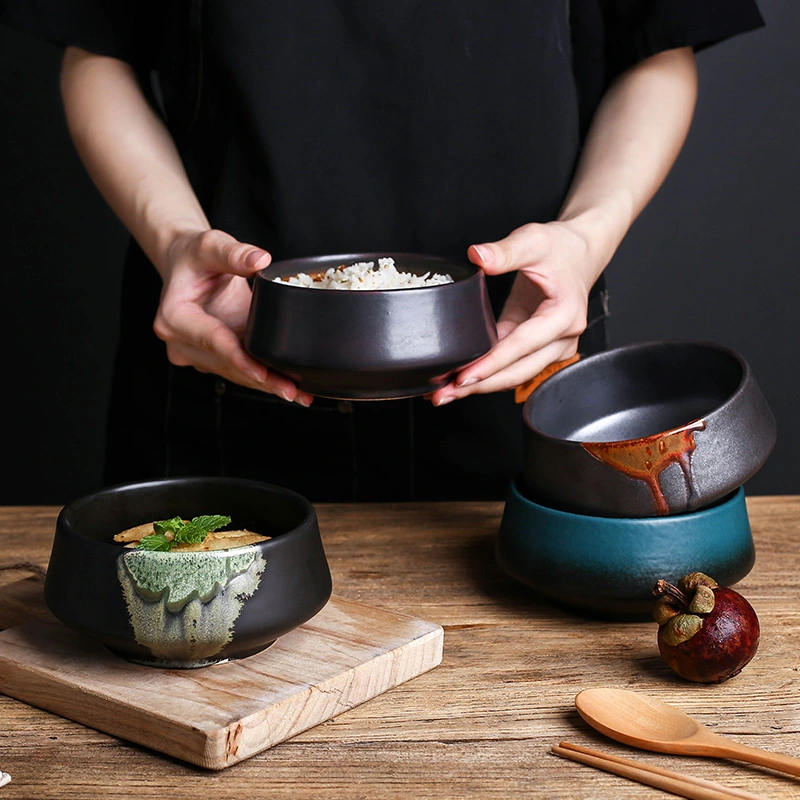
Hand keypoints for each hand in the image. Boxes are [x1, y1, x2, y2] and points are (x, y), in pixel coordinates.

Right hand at [153, 228, 313, 404]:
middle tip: (293, 392)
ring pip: (236, 373)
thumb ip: (233, 253)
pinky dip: (264, 378)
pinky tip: (290, 387)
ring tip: (300, 394)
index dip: (239, 357)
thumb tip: (260, 259)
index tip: (262, 372)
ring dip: (267, 384)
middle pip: (227, 364)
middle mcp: (182, 343)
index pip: (212, 340)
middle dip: (262, 379)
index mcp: (174, 317)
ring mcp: (197, 354)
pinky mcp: (214, 357)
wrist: (186, 266)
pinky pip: (240, 370)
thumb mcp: (210, 245)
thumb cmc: (194, 256)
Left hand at [429, 221, 600, 404]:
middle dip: (479, 385)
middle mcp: (563, 338)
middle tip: (443, 394)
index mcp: (564, 315)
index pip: (522, 346)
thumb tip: (477, 256)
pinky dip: (487, 374)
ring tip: (445, 392)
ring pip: (515, 375)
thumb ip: (505, 251)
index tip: (463, 376)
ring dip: (481, 386)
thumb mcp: (533, 241)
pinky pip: (512, 366)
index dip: (491, 364)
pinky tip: (461, 378)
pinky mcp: (538, 349)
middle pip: (518, 372)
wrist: (579, 254)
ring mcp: (553, 348)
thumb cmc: (560, 249)